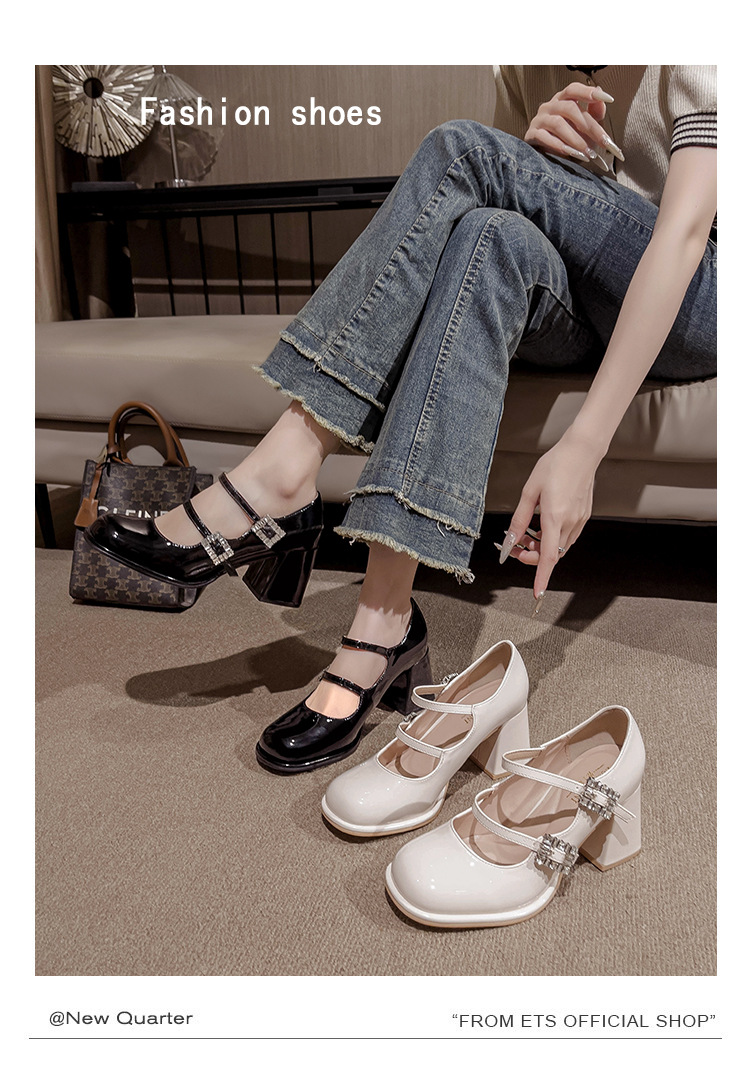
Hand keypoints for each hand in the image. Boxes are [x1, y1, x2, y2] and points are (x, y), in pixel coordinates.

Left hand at [498, 429, 605, 598]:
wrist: (582, 451)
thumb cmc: (555, 465)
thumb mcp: (529, 490)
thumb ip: (519, 518)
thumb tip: (511, 539)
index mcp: (555, 515)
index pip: (549, 556)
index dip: (542, 577)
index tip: (537, 593)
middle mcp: (570, 521)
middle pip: (551, 554)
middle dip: (532, 556)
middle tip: (515, 547)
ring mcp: (579, 520)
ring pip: (559, 546)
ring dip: (542, 547)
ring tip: (526, 533)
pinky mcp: (584, 516)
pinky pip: (566, 536)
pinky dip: (552, 538)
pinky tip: (541, 525)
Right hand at [524, 82, 623, 169]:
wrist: (550, 159)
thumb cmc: (570, 140)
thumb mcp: (586, 127)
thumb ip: (594, 114)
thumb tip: (602, 101)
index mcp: (563, 99)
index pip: (574, 89)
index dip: (589, 92)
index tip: (609, 99)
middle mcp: (549, 106)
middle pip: (569, 108)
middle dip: (589, 126)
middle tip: (603, 141)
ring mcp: (539, 120)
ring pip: (557, 123)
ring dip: (575, 139)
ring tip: (587, 153)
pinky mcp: (531, 135)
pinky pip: (544, 138)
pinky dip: (559, 146)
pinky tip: (570, 154)